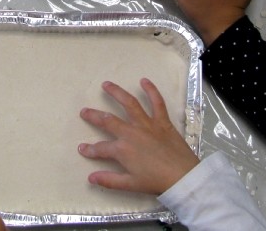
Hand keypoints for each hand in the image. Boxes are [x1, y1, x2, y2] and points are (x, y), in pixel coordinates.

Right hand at [78, 78, 198, 195]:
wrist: (183, 176)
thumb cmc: (156, 181)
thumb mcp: (130, 185)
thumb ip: (109, 180)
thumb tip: (91, 177)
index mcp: (123, 149)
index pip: (101, 148)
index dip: (90, 150)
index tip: (82, 148)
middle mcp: (131, 132)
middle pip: (108, 121)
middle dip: (94, 116)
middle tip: (84, 111)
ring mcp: (147, 124)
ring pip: (129, 104)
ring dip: (116, 92)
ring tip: (106, 84)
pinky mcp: (162, 121)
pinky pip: (157, 102)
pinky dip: (151, 90)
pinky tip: (144, 81)